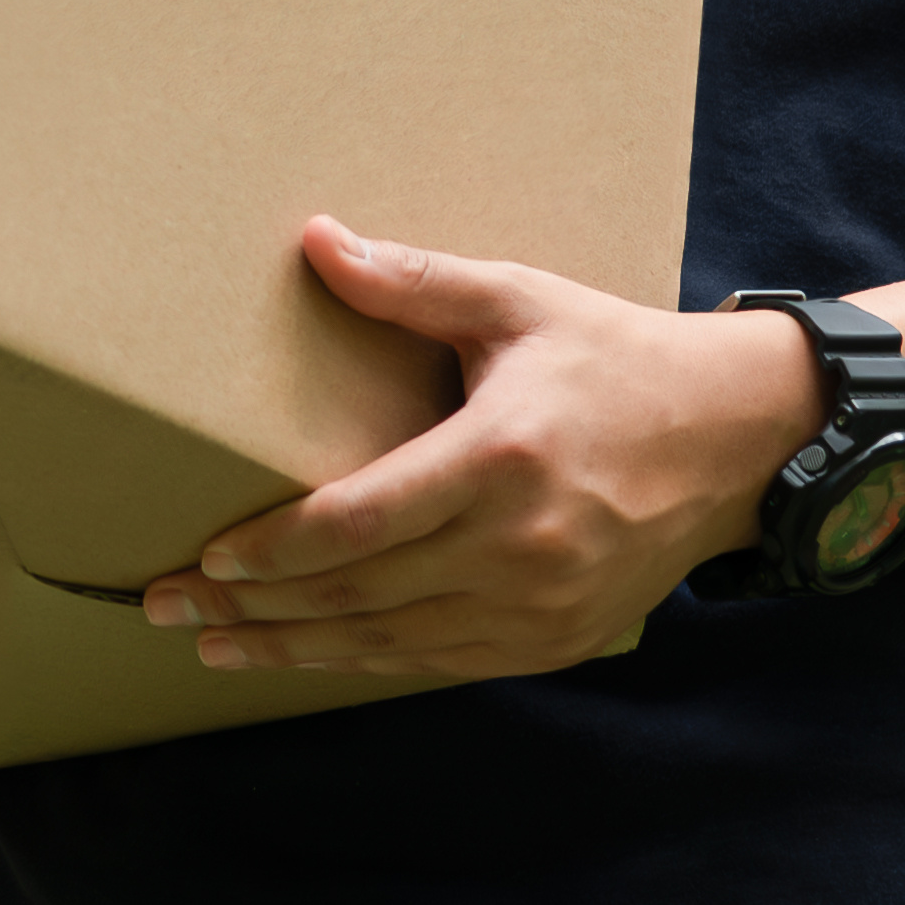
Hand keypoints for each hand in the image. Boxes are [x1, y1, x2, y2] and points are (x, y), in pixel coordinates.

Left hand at [140, 217, 817, 681]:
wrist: (738, 441)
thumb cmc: (615, 359)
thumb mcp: (518, 302)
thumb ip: (413, 284)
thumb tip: (316, 241)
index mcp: (500, 460)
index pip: (360, 523)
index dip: (275, 551)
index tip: (207, 559)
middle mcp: (521, 547)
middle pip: (360, 594)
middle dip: (254, 607)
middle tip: (167, 607)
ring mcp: (543, 606)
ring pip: (393, 644)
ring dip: (296, 649)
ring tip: (215, 646)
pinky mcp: (558, 641)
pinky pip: (442, 663)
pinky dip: (370, 661)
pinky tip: (312, 655)